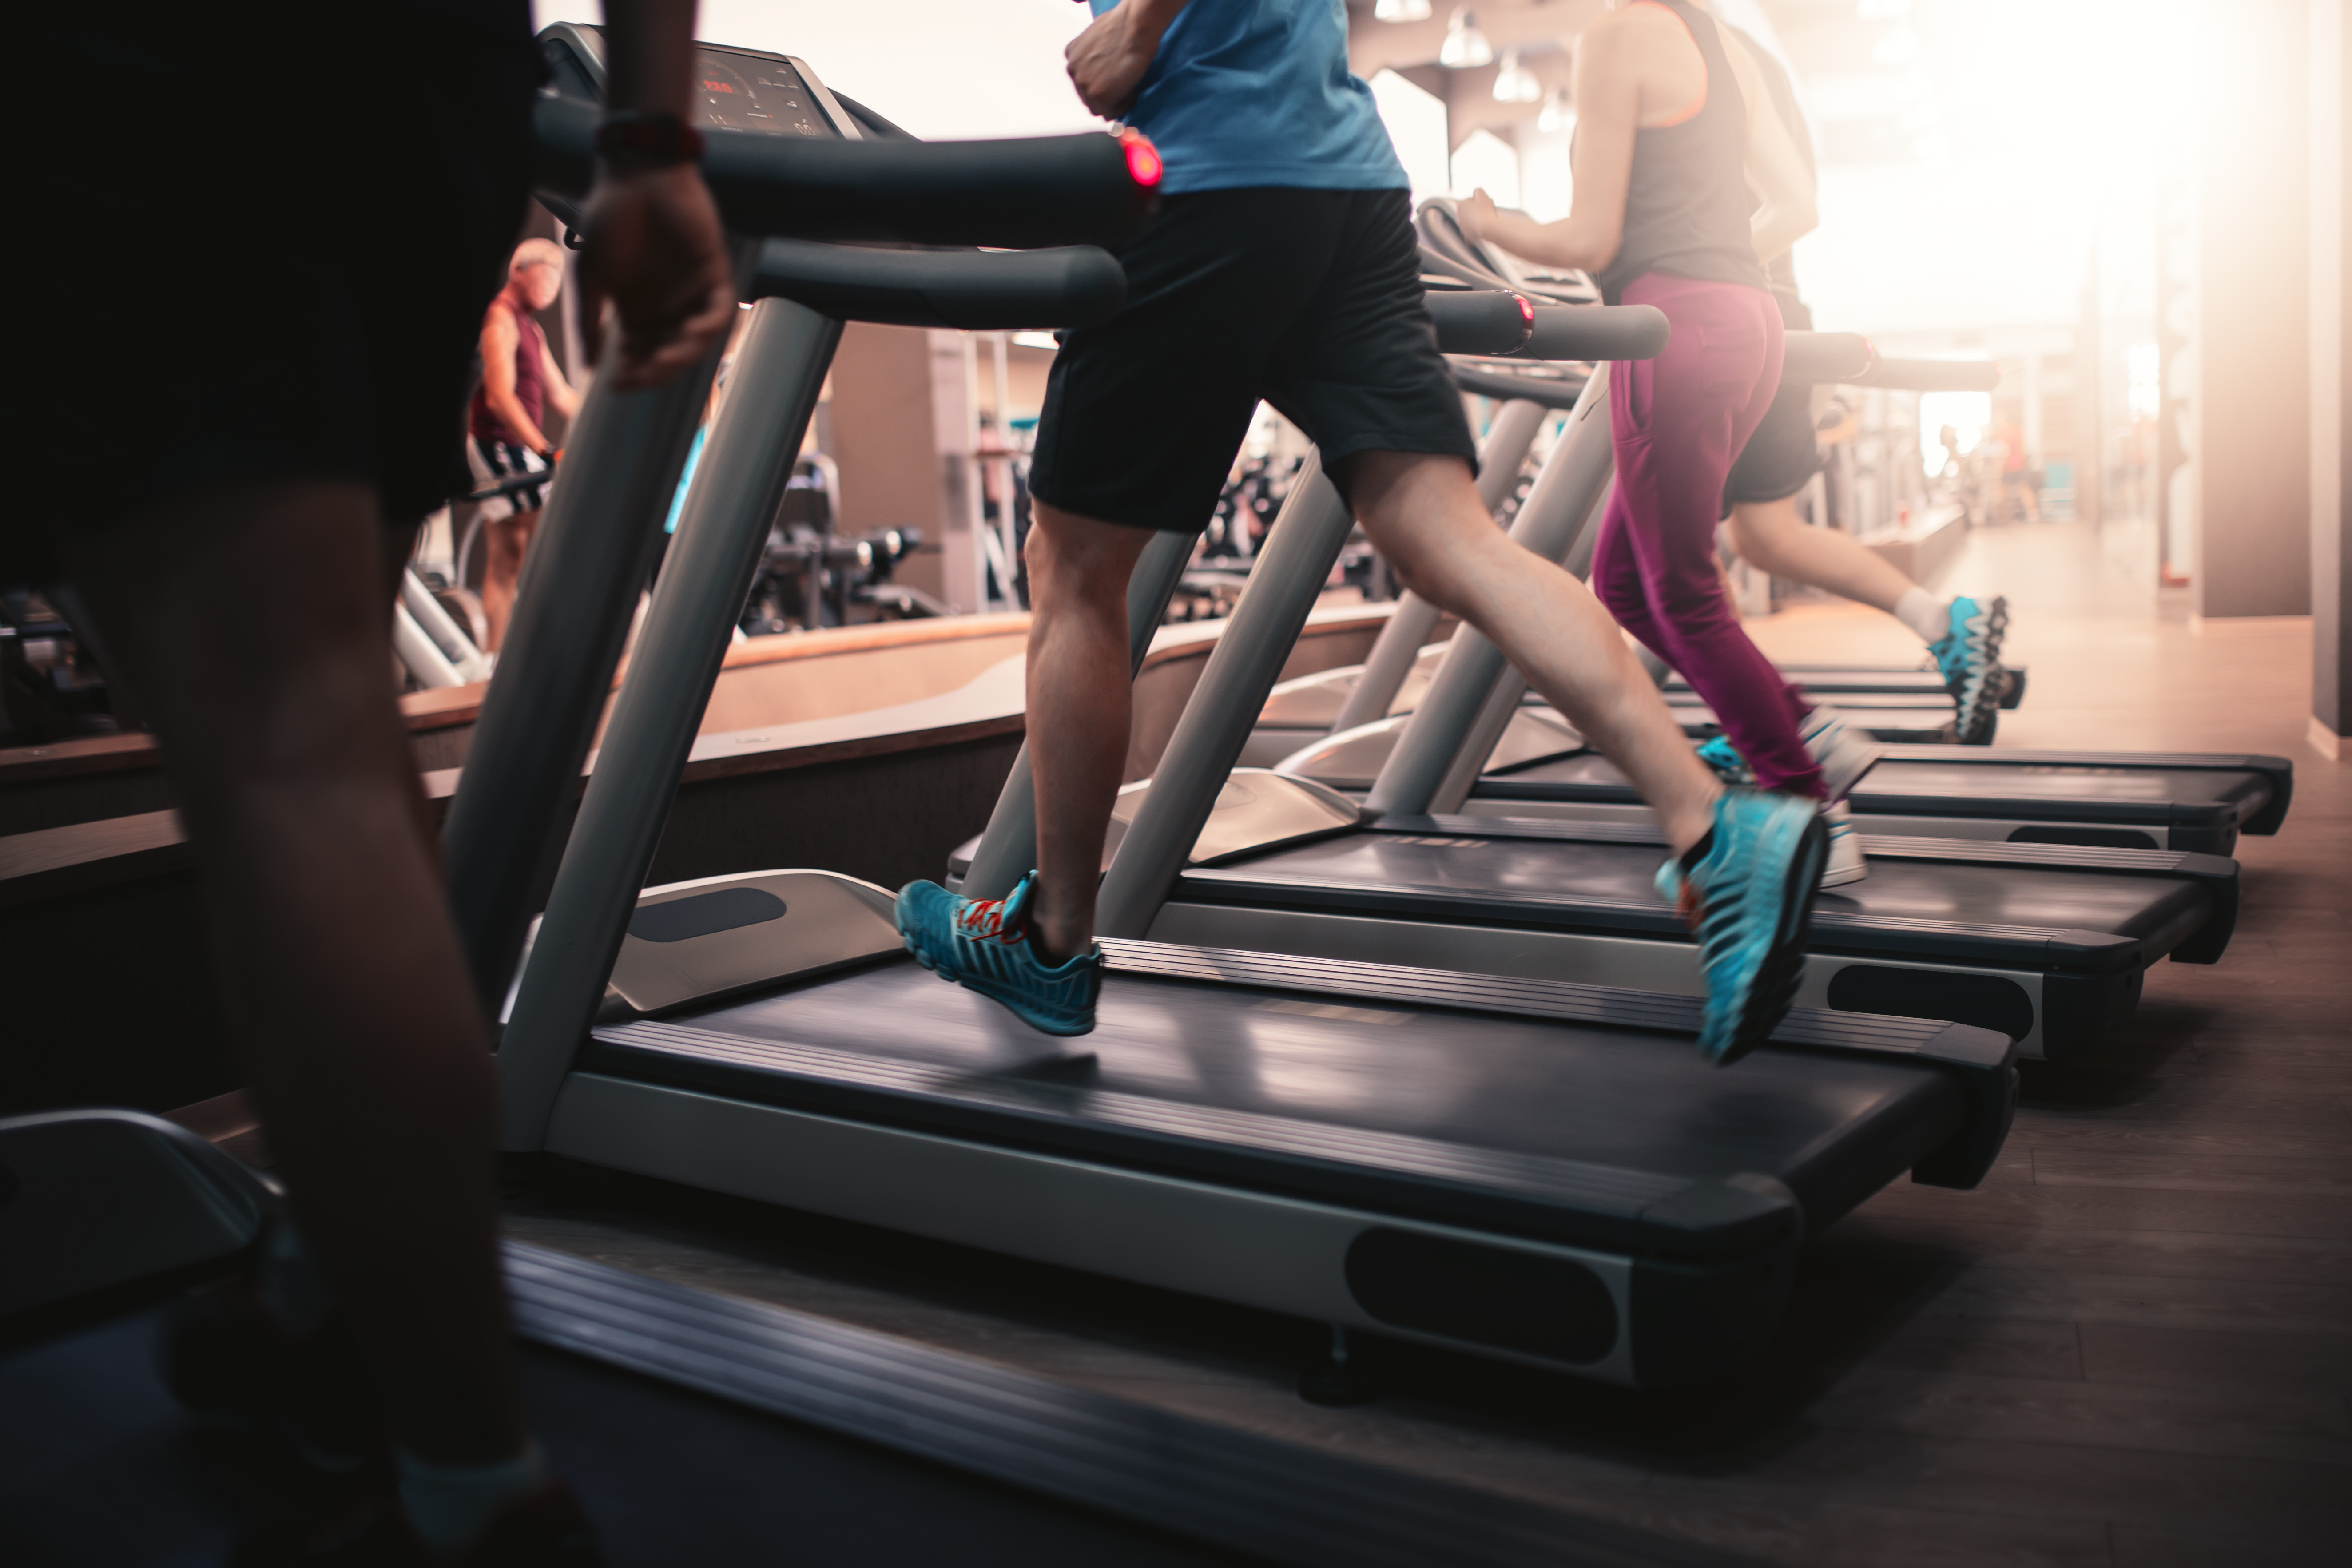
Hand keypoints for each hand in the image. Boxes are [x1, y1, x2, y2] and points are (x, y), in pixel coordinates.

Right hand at [575, 163, 736, 391]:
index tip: (615, 385)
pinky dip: (707, 327)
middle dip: (655, 370)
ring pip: (694, 339)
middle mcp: (667, 307)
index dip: (631, 373)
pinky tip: (690, 334)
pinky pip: (719, 311)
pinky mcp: (714, 274)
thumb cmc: (608, 219)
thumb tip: (590, 366)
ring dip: (681, 355)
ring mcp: (692, 292)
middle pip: (667, 353)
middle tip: (639, 378)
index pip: (639, 354)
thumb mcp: (591, 276)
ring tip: (662, 362)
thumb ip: (590, 320)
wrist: (637, 174)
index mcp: (637, 311)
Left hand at [1065, 5, 1159, 118]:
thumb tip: (1102, 65)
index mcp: (1071, 55)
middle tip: (1123, 86)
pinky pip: (1110, 114)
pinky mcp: (1098, 96)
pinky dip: (1122, 107)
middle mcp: (1073, 70)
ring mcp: (1083, 85)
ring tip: (1128, 88)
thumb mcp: (1098, 36)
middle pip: (1087, 96)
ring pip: (1096, 108)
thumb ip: (1093, 54)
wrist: (1134, 27)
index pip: (1082, 81)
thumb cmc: (1124, 25)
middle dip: (1105, 94)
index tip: (1114, 79)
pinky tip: (1131, 92)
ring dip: (1113, 102)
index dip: (1100, 83)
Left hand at [1457, 188, 1499, 241]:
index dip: (1479, 201)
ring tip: (1486, 219)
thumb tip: (1476, 192)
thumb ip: (1477, 190)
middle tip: (1487, 211)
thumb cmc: (1485, 210)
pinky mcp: (1467, 235)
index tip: (1485, 204)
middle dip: (1477, 210)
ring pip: (1472, 220)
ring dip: (1477, 219)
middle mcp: (1458, 216)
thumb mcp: (1482, 194)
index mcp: (1460, 205)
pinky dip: (1477, 229)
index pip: (1471, 200)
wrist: (1487, 228)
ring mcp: (1462, 227)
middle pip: (1470, 210)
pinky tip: (1483, 228)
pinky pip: (1473, 230)